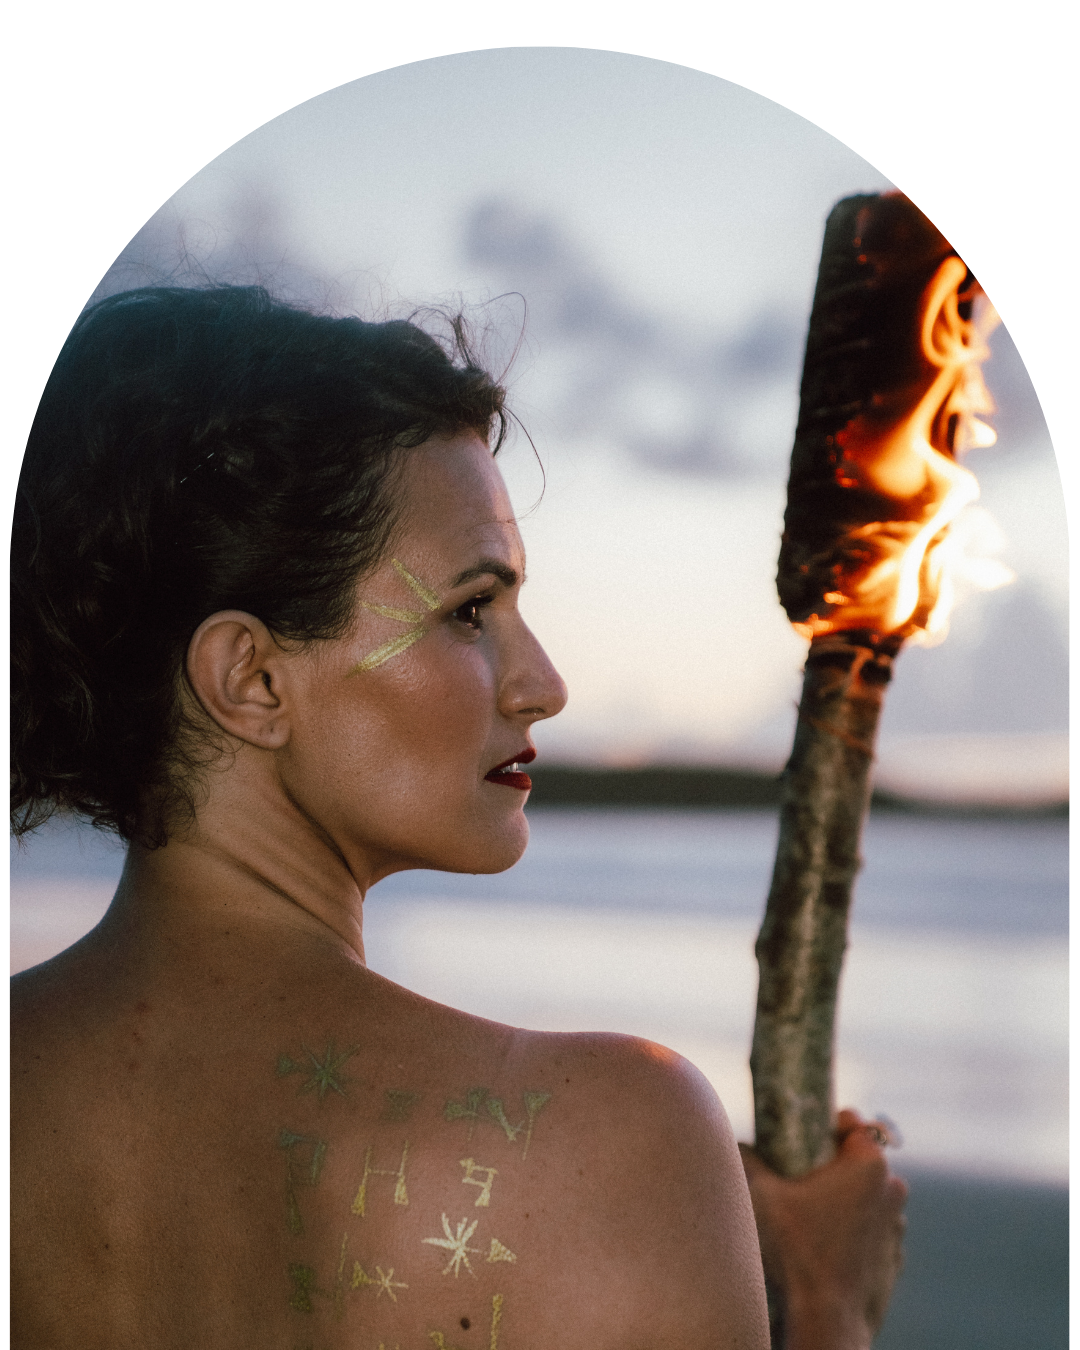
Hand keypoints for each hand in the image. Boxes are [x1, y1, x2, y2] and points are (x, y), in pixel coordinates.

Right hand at [739, 1109, 906, 1349]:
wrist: (825, 1321)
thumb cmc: (795, 1252)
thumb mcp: (760, 1194)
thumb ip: (748, 1158)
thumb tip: (738, 1144)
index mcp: (868, 1165)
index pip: (853, 1124)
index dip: (828, 1124)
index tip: (805, 1135)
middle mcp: (892, 1191)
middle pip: (861, 1162)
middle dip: (834, 1166)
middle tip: (800, 1178)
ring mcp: (896, 1229)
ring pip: (869, 1199)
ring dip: (846, 1201)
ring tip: (810, 1217)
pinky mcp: (894, 1261)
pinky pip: (872, 1233)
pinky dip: (853, 1233)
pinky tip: (824, 1246)